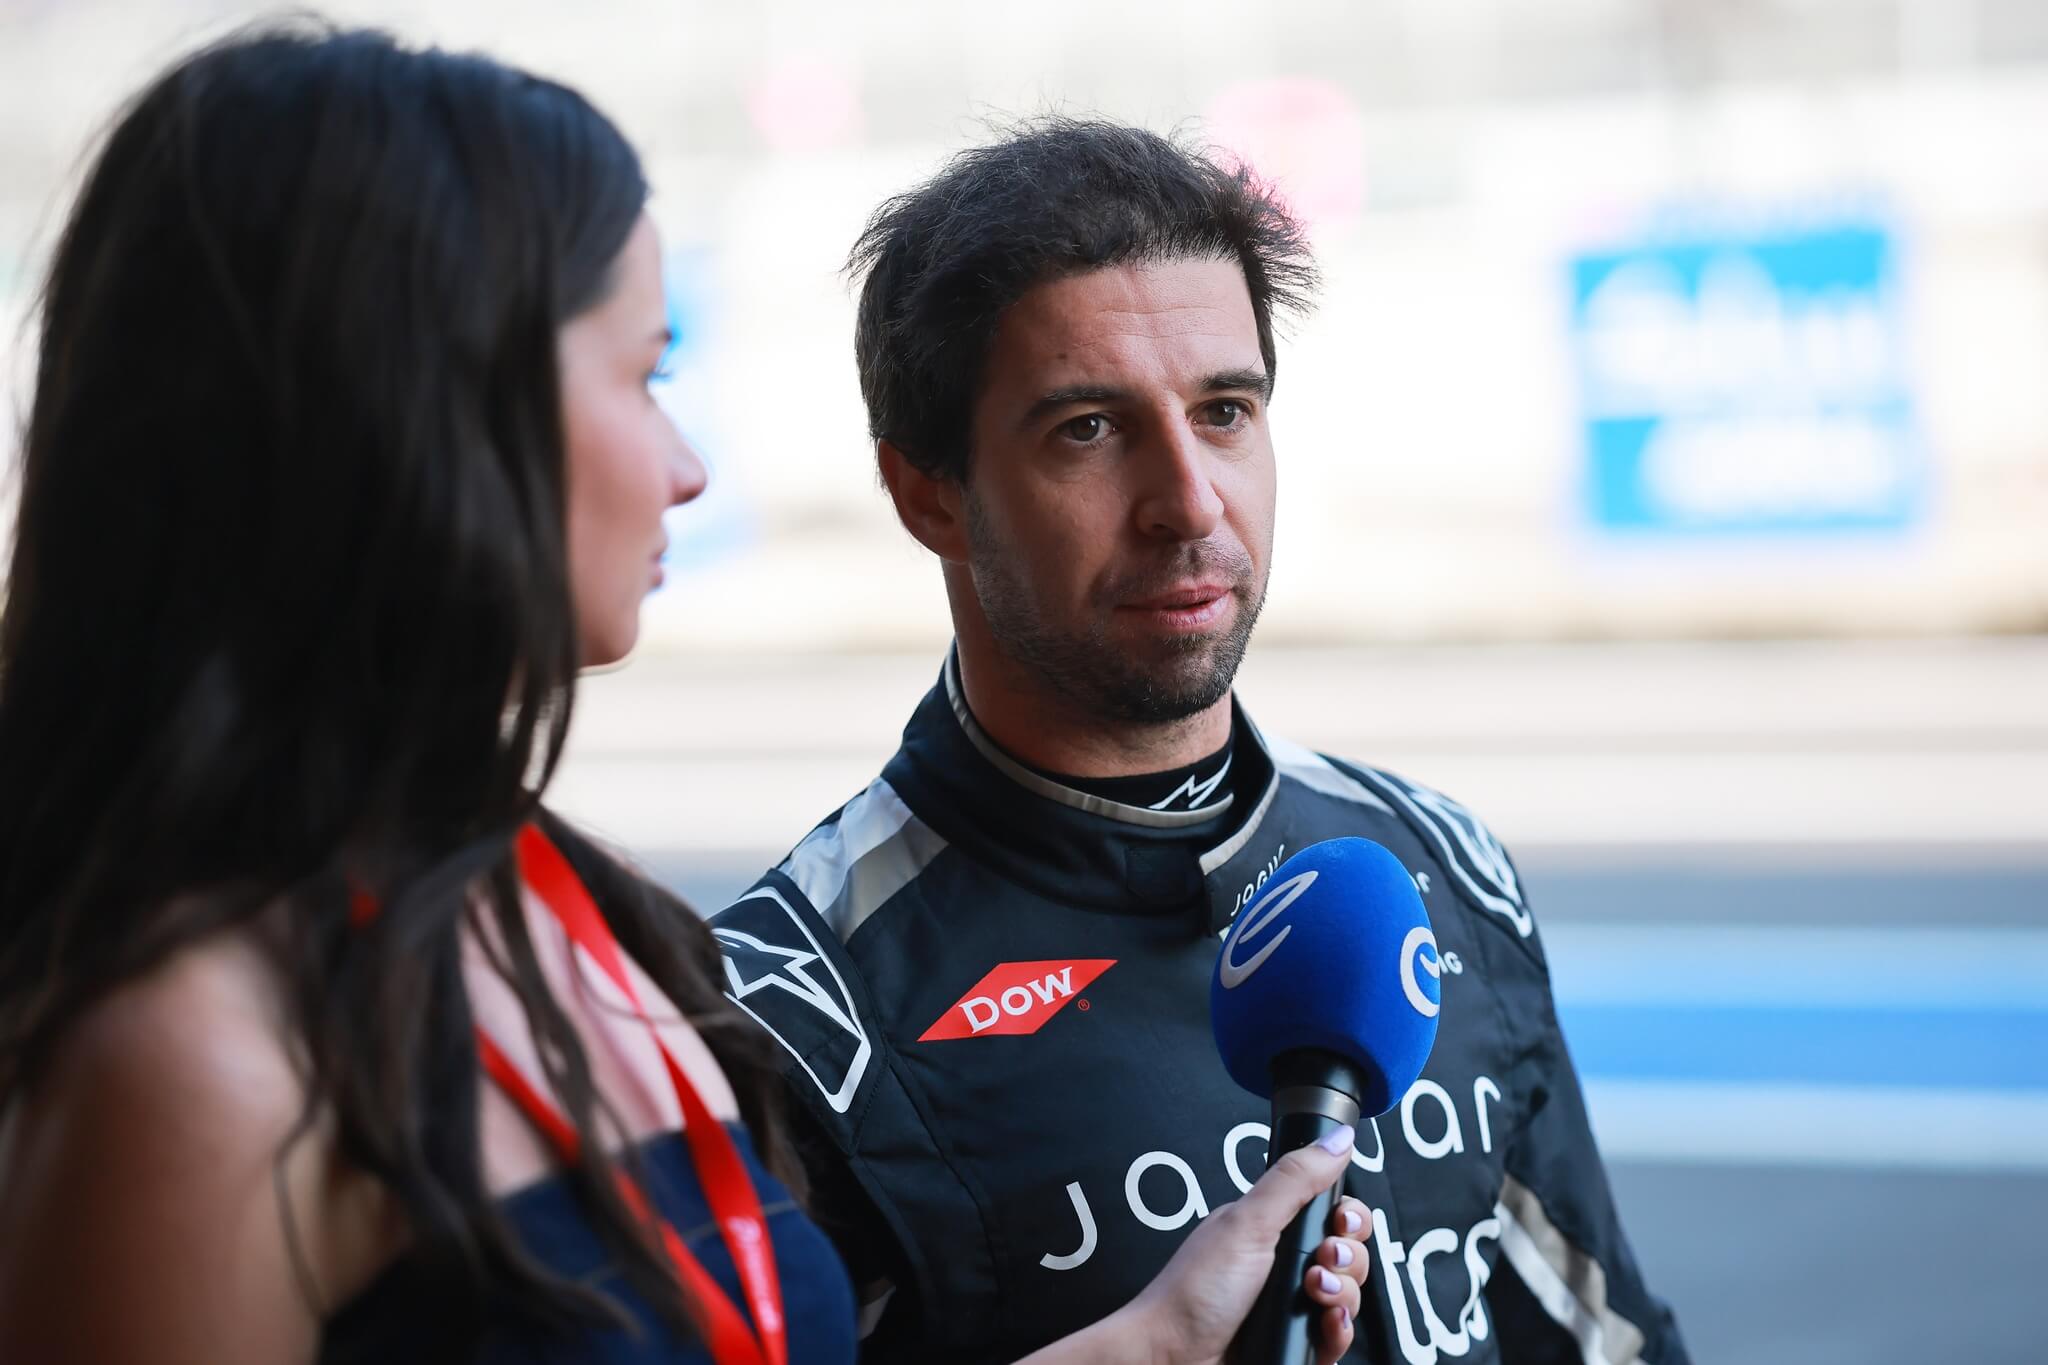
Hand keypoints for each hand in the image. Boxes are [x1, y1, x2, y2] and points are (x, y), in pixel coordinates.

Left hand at [1121, 1125, 1370, 1364]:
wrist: (1171, 1357)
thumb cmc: (1193, 1292)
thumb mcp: (1248, 1223)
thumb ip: (1294, 1180)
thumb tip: (1337, 1138)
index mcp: (1272, 1229)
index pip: (1333, 1214)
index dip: (1348, 1219)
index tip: (1340, 1223)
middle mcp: (1285, 1266)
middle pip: (1350, 1255)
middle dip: (1347, 1258)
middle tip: (1319, 1261)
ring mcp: (1291, 1307)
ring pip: (1350, 1297)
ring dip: (1343, 1295)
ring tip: (1313, 1295)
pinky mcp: (1296, 1344)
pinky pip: (1339, 1338)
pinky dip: (1339, 1332)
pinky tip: (1325, 1326)